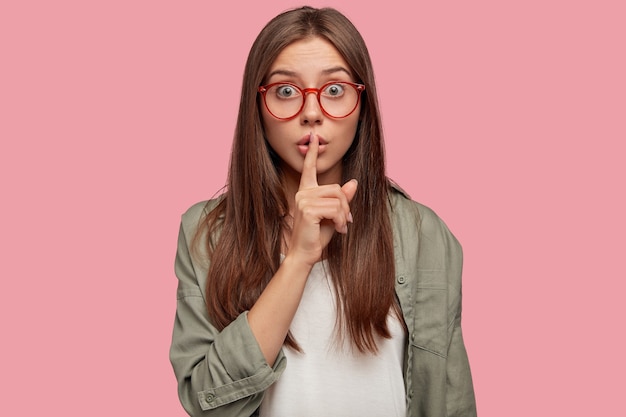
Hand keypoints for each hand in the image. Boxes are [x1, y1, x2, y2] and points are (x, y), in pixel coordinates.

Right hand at [288, 133, 357, 266]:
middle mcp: (303, 193)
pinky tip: (338, 230)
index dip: (312, 153)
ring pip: (337, 199)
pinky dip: (341, 221)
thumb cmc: (316, 236)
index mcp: (306, 192)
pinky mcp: (308, 210)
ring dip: (344, 215)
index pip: (309, 169)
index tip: (313, 137)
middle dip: (345, 206)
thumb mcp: (333, 215)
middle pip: (336, 189)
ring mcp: (304, 200)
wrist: (304, 254)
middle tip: (345, 221)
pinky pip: (335, 209)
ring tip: (341, 227)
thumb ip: (341, 199)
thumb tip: (353, 182)